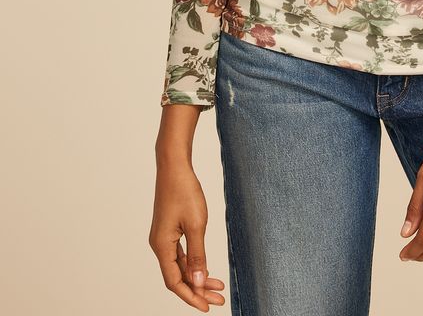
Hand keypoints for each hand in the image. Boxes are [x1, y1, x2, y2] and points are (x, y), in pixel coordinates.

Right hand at [149, 160, 225, 309]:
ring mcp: (163, 237)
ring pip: (180, 266)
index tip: (207, 307)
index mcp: (161, 246)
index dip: (190, 297)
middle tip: (218, 299)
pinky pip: (180, 254)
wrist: (175, 166)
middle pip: (177, 276)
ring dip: (197, 277)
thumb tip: (197, 282)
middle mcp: (159, 244)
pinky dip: (193, 263)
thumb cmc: (184, 191)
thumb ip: (197, 255)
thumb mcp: (196, 224)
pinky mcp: (169, 230)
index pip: (174, 282)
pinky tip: (206, 269)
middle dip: (197, 290)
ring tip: (217, 286)